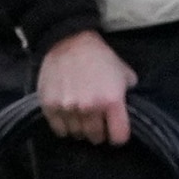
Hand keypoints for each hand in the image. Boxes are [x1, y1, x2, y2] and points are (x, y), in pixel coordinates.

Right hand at [36, 30, 137, 144]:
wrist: (69, 41)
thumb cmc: (101, 57)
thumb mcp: (125, 74)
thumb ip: (129, 95)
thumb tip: (129, 111)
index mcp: (112, 101)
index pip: (118, 137)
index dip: (118, 136)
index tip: (115, 132)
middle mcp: (90, 107)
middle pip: (96, 138)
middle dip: (99, 134)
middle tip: (97, 125)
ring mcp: (68, 107)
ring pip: (77, 134)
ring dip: (81, 130)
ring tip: (82, 120)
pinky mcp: (49, 105)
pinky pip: (59, 129)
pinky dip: (64, 128)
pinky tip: (68, 119)